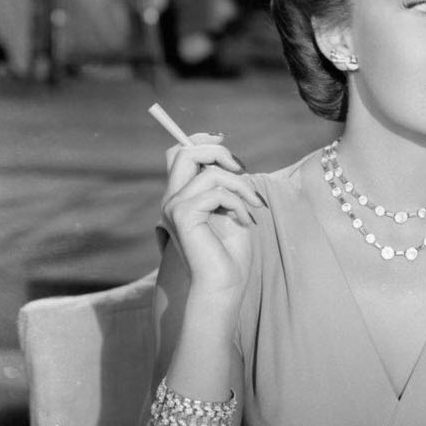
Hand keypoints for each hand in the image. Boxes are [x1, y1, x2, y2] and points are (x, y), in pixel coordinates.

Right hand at [160, 134, 262, 296]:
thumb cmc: (231, 254)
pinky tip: (245, 221)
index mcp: (182, 196)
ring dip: (241, 186)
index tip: (225, 139)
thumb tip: (230, 160)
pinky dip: (237, 203)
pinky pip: (216, 192)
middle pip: (185, 152)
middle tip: (242, 170)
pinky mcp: (182, 215)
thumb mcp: (232, 210)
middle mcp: (172, 199)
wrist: (224, 285)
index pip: (180, 154)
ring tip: (253, 206)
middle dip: (219, 152)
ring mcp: (173, 207)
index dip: (201, 140)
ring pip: (210, 172)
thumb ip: (225, 185)